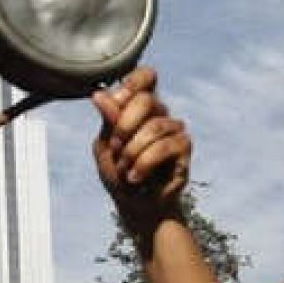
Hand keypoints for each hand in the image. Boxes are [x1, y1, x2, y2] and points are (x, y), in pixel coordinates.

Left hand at [91, 68, 189, 230]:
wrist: (135, 205)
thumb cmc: (120, 174)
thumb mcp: (105, 147)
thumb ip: (107, 122)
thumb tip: (99, 95)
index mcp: (139, 107)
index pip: (146, 77)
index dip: (133, 83)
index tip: (116, 100)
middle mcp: (160, 113)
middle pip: (147, 99)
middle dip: (124, 126)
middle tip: (114, 148)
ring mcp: (174, 129)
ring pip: (154, 126)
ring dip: (132, 151)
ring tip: (124, 170)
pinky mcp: (184, 147)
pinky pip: (164, 147)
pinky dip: (144, 163)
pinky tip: (136, 177)